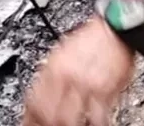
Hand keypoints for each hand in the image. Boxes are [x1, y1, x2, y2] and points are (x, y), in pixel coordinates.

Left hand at [21, 17, 135, 125]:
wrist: (114, 27)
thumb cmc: (91, 39)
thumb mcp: (61, 53)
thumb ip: (50, 75)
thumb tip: (41, 96)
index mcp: (52, 68)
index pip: (33, 102)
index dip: (29, 119)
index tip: (29, 124)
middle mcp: (65, 77)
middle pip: (48, 114)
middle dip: (47, 125)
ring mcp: (84, 85)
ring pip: (68, 119)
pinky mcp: (104, 90)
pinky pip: (97, 117)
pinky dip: (95, 124)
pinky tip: (94, 125)